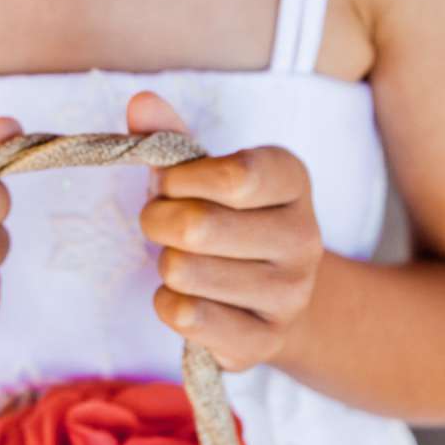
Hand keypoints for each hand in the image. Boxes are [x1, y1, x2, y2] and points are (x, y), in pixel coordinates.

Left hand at [127, 89, 324, 374]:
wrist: (275, 294)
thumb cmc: (228, 218)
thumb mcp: (205, 171)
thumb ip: (171, 136)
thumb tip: (140, 103)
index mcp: (292, 180)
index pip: (234, 177)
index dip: (181, 180)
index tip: (173, 184)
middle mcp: (304, 237)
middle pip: (196, 227)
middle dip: (158, 222)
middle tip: (164, 224)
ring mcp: (290, 295)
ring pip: (184, 272)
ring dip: (165, 264)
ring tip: (184, 260)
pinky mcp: (265, 341)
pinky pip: (186, 317)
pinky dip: (167, 304)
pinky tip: (186, 296)